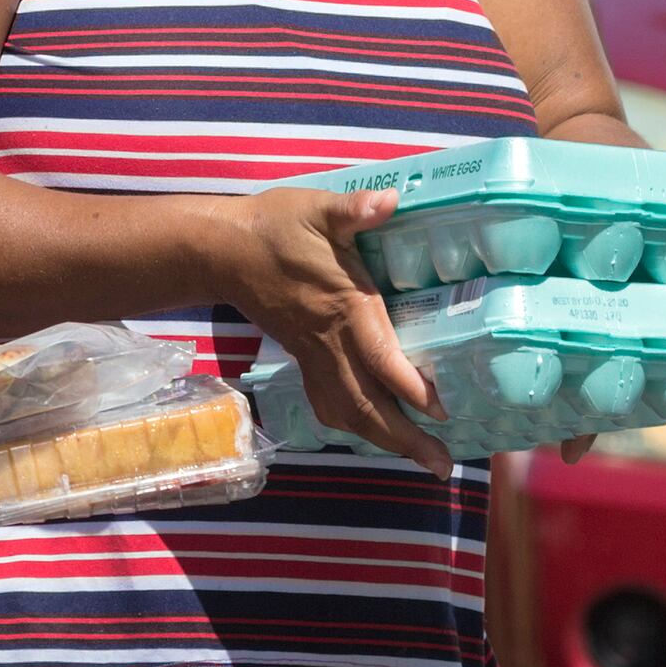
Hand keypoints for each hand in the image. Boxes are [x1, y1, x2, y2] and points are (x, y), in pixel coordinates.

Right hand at [224, 187, 449, 470]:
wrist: (223, 250)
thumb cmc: (276, 226)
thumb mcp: (318, 209)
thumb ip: (354, 209)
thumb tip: (390, 200)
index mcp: (345, 308)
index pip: (381, 359)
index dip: (411, 389)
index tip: (441, 410)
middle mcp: (330, 343)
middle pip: (367, 405)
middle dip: (405, 439)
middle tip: (442, 466)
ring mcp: (313, 356)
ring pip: (348, 413)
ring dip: (384, 440)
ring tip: (421, 458)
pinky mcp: (303, 358)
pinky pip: (329, 404)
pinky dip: (354, 425)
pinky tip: (373, 432)